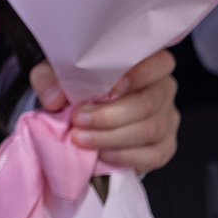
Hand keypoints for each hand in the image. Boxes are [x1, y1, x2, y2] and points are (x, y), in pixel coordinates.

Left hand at [32, 50, 178, 173]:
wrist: (82, 112)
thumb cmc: (78, 83)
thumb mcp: (56, 72)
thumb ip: (50, 78)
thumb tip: (53, 98)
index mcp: (147, 62)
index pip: (158, 62)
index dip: (136, 75)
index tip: (108, 88)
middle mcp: (163, 89)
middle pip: (148, 102)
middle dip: (109, 115)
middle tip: (78, 120)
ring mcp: (167, 119)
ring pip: (149, 129)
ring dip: (111, 137)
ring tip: (81, 138)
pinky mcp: (164, 146)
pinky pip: (154, 155)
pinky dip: (126, 156)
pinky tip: (103, 154)